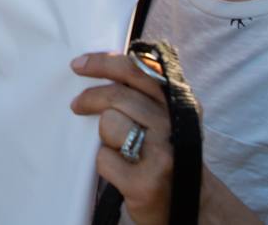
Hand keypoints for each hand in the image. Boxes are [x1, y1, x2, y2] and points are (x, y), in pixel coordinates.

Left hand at [71, 52, 175, 224]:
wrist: (191, 204)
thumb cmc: (167, 154)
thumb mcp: (166, 117)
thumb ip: (144, 92)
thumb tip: (99, 66)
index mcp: (179, 101)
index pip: (138, 70)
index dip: (104, 63)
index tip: (79, 64)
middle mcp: (174, 124)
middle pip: (117, 96)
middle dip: (91, 98)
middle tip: (76, 104)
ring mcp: (161, 154)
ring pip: (109, 123)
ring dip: (105, 136)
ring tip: (119, 148)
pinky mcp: (144, 183)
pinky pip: (104, 158)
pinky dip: (105, 163)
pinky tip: (121, 170)